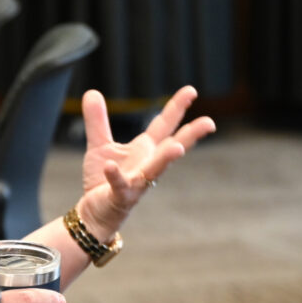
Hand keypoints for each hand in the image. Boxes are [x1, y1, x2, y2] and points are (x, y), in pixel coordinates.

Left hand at [75, 86, 214, 237]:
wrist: (95, 212)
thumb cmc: (103, 179)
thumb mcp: (99, 145)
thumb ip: (97, 120)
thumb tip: (92, 92)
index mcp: (145, 149)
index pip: (165, 125)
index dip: (177, 107)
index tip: (191, 90)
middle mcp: (148, 164)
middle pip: (172, 146)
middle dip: (191, 135)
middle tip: (209, 123)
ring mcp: (138, 182)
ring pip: (156, 169)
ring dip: (167, 159)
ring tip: (178, 148)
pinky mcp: (121, 195)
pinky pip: (120, 184)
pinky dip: (115, 175)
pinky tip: (110, 166)